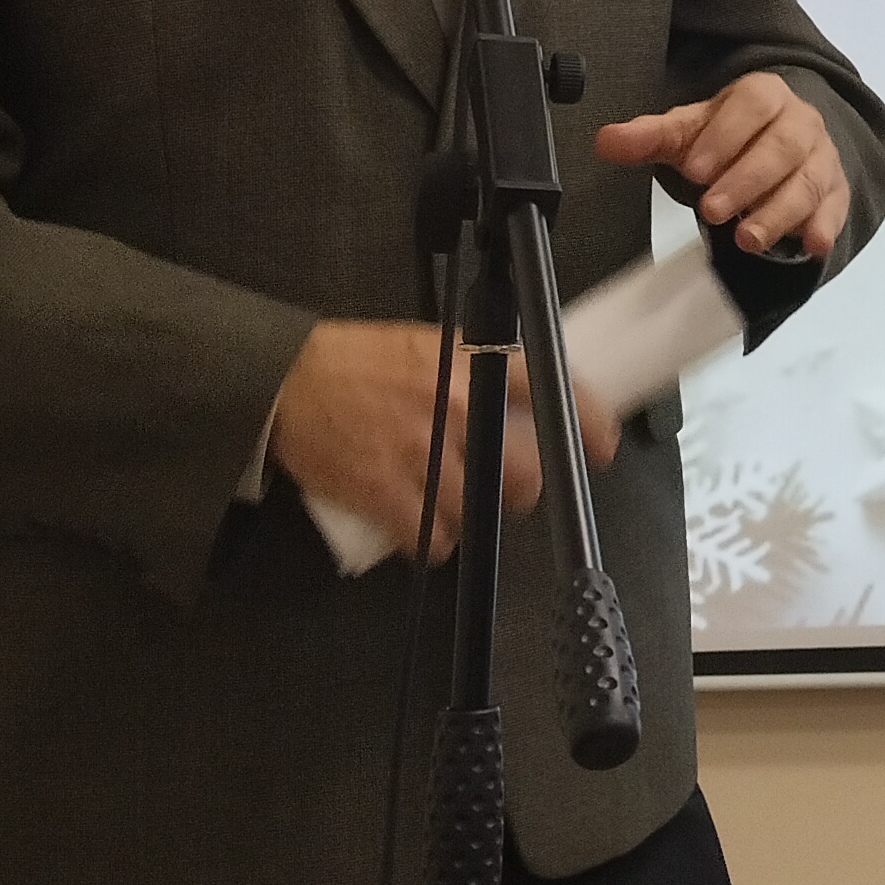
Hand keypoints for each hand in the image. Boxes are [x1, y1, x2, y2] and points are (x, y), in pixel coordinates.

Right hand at [265, 317, 618, 557]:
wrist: (283, 382)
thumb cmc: (352, 360)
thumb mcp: (424, 343)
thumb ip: (474, 367)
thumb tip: (519, 395)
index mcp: (470, 364)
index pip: (549, 390)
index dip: (588, 423)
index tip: (602, 447)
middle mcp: (457, 409)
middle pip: (523, 472)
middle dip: (518, 485)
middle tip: (499, 481)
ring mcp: (423, 456)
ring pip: (481, 511)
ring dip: (472, 514)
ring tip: (450, 500)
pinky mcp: (387, 495)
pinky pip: (433, 541)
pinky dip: (432, 542)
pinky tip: (421, 526)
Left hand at [593, 71, 847, 263]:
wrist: (778, 142)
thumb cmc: (729, 138)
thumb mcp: (689, 133)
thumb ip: (651, 137)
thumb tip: (606, 141)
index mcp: (765, 95)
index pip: (753, 105)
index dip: (725, 136)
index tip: (694, 170)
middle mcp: (801, 121)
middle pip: (783, 146)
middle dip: (747, 180)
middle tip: (712, 212)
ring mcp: (822, 157)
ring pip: (809, 180)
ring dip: (779, 212)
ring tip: (746, 241)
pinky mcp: (835, 191)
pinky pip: (835, 206)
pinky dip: (825, 225)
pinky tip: (811, 245)